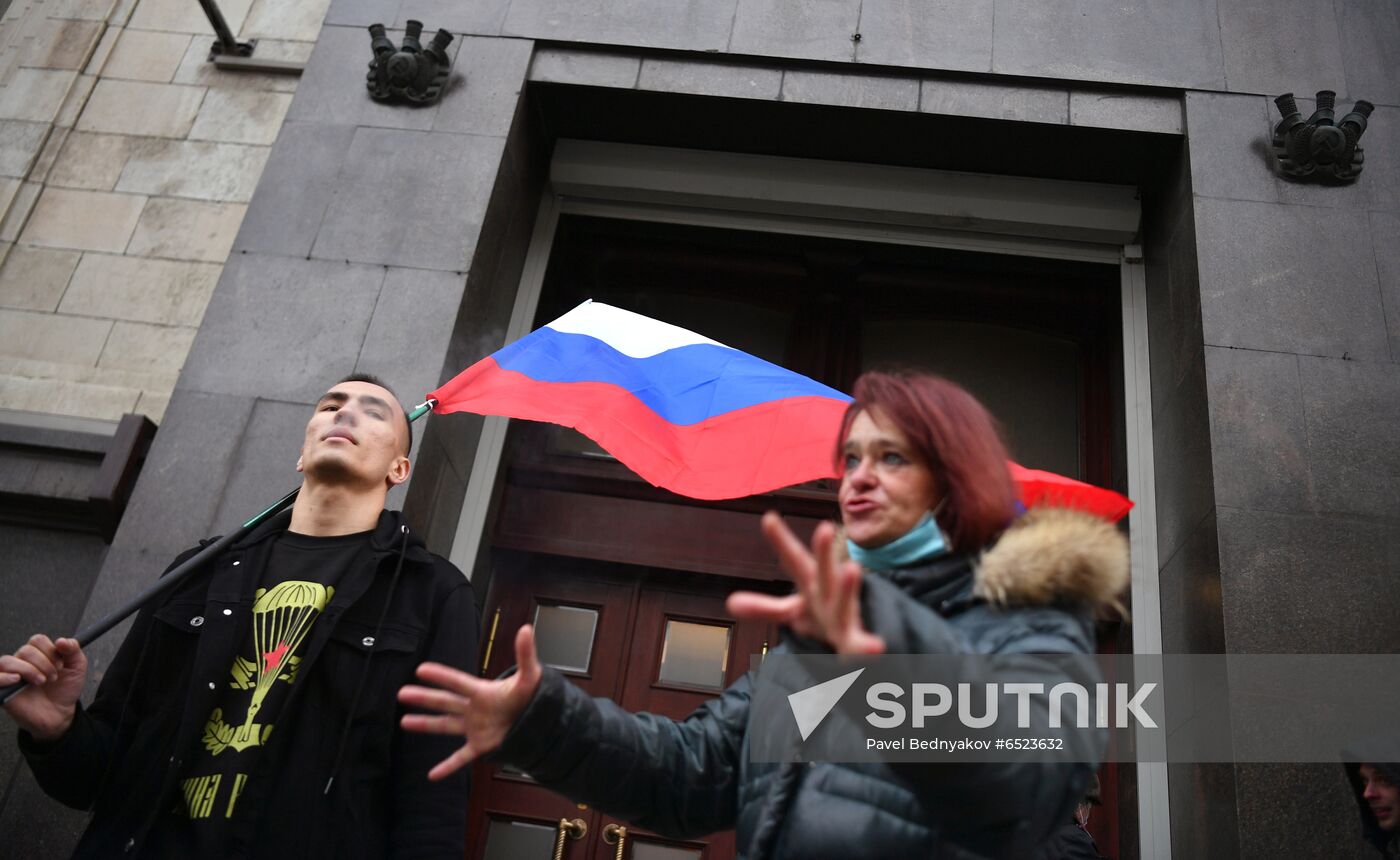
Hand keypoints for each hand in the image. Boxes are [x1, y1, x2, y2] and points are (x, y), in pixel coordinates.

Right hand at [0, 635, 87, 740]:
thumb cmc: (65, 690)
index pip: (37, 640)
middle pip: (25, 650)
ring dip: (29, 670)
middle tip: (53, 678)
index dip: (51, 650)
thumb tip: (62, 640)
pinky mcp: (3, 690)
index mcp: (39, 654)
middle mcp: (22, 663)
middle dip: (44, 663)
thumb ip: (73, 649)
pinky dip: (4, 676)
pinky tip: (17, 679)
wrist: (60, 714)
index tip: (61, 665)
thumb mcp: (77, 667)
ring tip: (41, 682)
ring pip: (8, 660)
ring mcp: (11, 676)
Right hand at [398, 624, 542, 780]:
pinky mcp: (482, 745)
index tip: (421, 669)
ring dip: (426, 724)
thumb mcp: (530, 675)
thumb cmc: (534, 694)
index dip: (441, 676)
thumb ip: (526, 654)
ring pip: (446, 726)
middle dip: (424, 698)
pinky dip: (448, 767)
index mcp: (483, 691)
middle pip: (445, 702)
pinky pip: (461, 757)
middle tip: (401, 693)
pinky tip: (432, 775)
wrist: (541, 717)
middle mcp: (474, 708)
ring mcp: (476, 727)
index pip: (458, 682)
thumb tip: (526, 629)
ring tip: (404, 721)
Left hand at [727, 512, 884, 654]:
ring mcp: (845, 615)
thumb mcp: (793, 610)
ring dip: (849, 586)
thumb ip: (763, 607)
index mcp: (811, 584)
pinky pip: (860, 644)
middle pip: (824, 571)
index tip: (768, 517)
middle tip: (824, 527)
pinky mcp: (854, 640)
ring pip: (846, 601)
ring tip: (854, 567)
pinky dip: (867, 646)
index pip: (794, 560)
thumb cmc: (823, 616)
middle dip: (824, 552)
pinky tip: (877, 646)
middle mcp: (829, 594)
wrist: (859, 637)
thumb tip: (730, 602)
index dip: (781, 541)